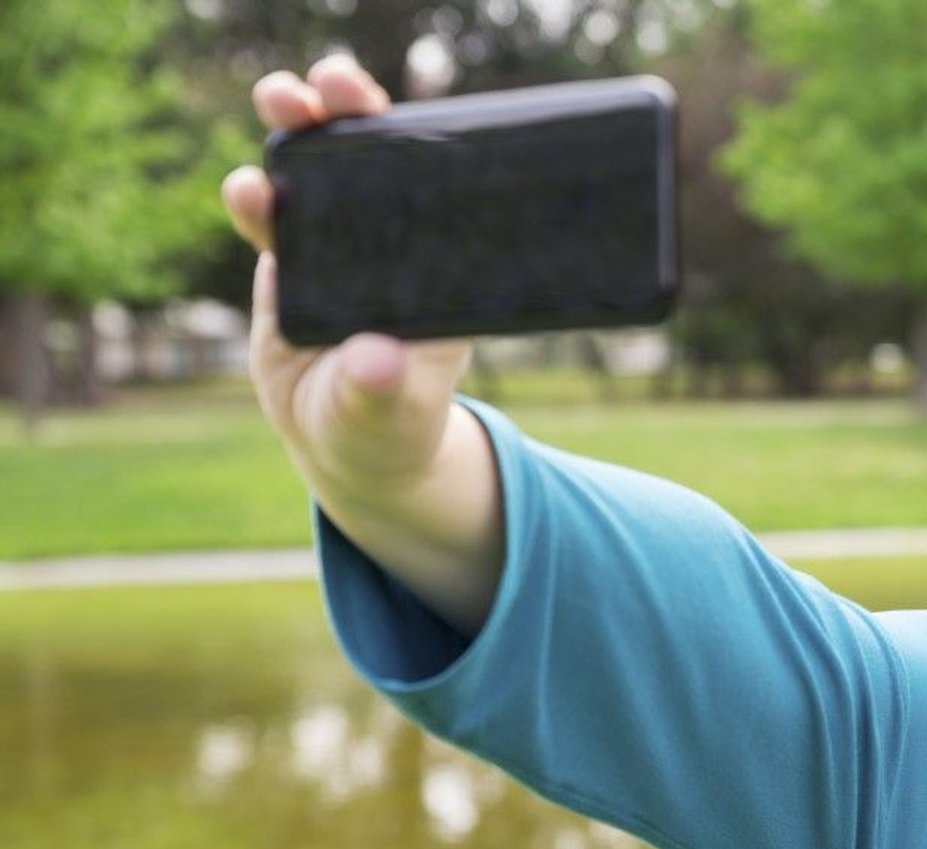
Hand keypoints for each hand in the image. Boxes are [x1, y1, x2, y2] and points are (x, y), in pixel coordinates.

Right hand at [221, 55, 473, 503]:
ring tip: (282, 100)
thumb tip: (373, 362)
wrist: (346, 442)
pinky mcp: (292, 262)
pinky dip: (257, 199)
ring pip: (317, 176)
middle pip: (372, 163)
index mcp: (436, 266)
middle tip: (332, 84)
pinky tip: (246, 188)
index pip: (431, 188)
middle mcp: (392, 246)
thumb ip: (382, 388)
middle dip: (352, 114)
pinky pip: (274, 220)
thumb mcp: (393, 412)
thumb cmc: (390, 425)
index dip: (415, 143)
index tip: (399, 114)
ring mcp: (339, 248)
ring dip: (299, 131)